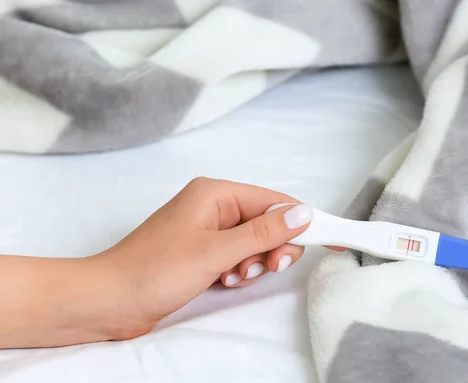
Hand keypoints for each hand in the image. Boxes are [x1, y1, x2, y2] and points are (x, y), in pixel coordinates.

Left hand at [92, 178, 313, 339]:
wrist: (109, 301)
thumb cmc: (155, 270)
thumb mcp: (216, 251)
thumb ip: (263, 233)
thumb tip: (303, 213)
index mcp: (216, 193)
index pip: (274, 202)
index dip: (304, 220)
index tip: (332, 238)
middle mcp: (214, 206)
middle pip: (267, 222)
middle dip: (272, 247)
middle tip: (267, 267)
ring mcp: (208, 230)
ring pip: (254, 242)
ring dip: (254, 262)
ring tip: (235, 277)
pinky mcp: (203, 252)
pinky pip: (238, 256)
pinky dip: (240, 270)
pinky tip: (225, 281)